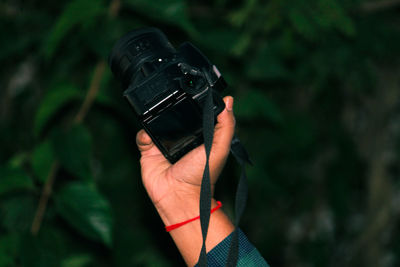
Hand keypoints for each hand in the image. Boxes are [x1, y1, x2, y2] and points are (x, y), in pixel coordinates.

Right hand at [136, 96, 234, 224]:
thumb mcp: (220, 148)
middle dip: (172, 106)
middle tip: (171, 100)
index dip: (195, 103)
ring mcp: (164, 144)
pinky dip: (144, 133)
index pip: (197, 113)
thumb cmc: (202, 176)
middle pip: (174, 115)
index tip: (193, 91)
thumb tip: (229, 100)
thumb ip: (226, 126)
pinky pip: (142, 135)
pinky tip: (152, 138)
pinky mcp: (149, 151)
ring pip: (156, 121)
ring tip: (158, 118)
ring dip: (156, 117)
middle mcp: (182, 138)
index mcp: (200, 136)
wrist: (179, 196)